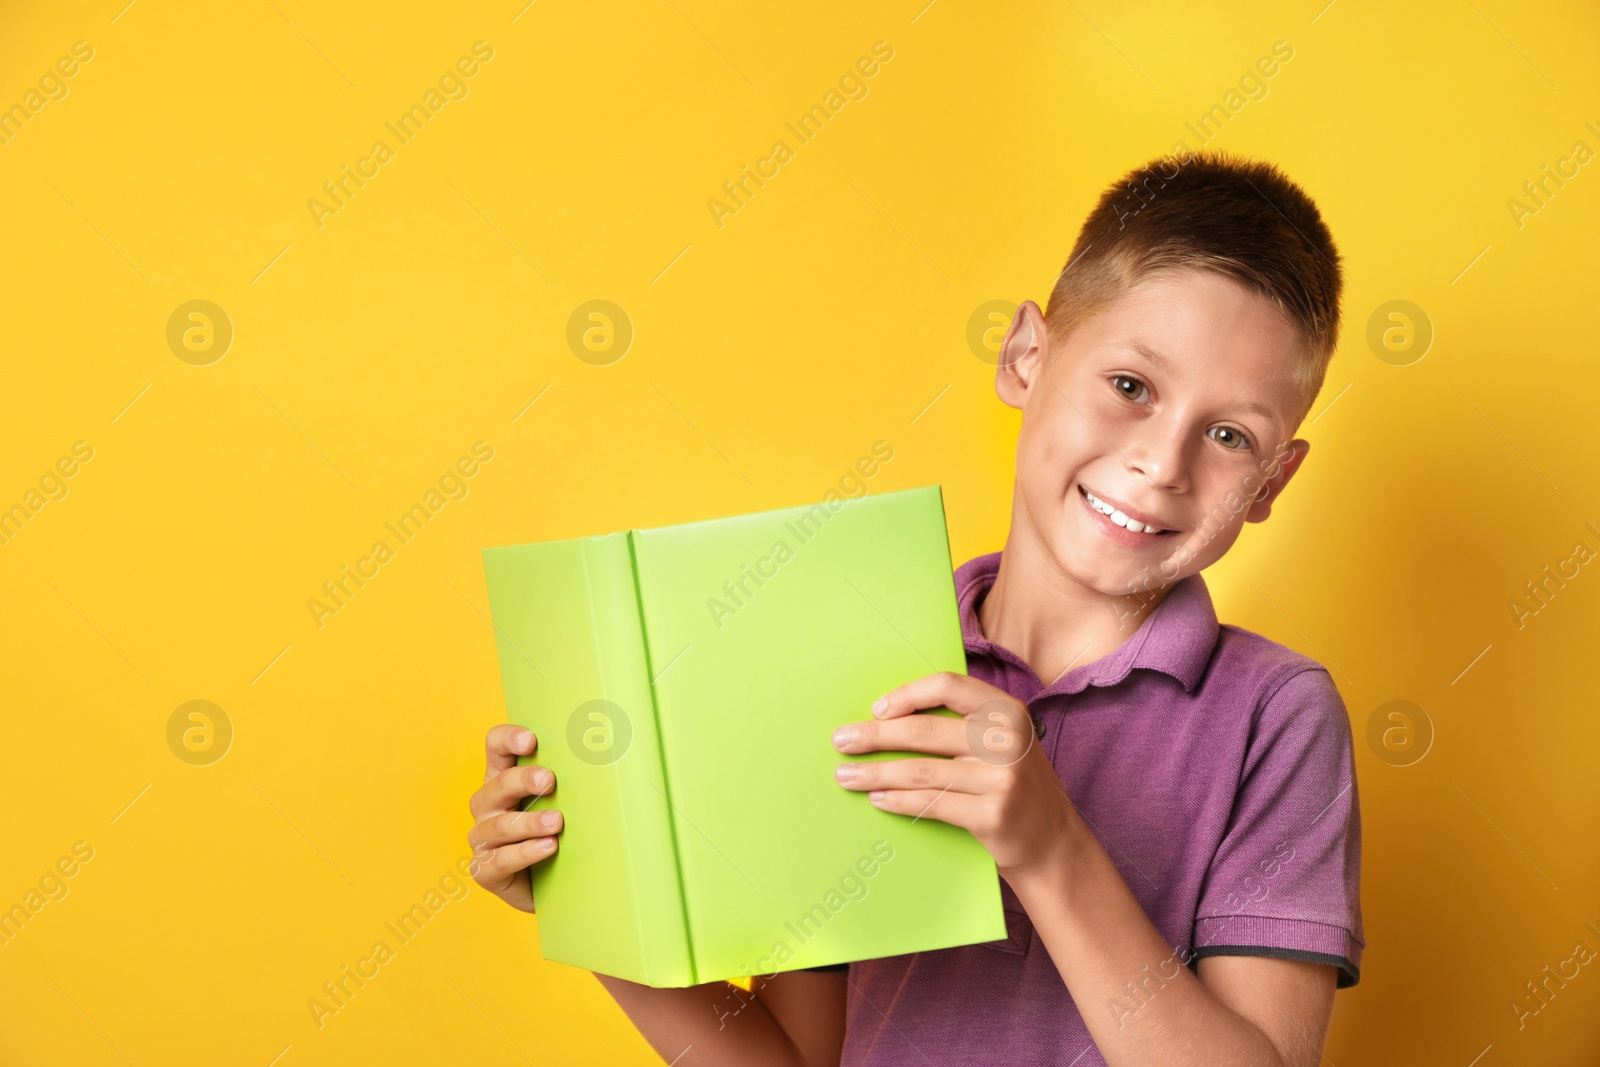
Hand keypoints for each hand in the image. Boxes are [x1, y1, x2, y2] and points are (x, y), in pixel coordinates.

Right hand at [467, 723, 562, 912]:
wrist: (553, 885)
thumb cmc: (558, 832)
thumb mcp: (564, 800)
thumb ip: (572, 779)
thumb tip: (612, 752)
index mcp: (502, 777)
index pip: (495, 746)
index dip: (508, 738)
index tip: (532, 741)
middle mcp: (487, 804)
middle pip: (497, 784)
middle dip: (523, 780)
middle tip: (550, 780)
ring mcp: (482, 837)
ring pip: (500, 825)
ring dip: (529, 822)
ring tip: (557, 822)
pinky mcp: (485, 870)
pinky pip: (500, 860)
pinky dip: (525, 852)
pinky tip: (548, 847)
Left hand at [830, 671, 1076, 878]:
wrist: (1051, 842)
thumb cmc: (1012, 784)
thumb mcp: (1002, 741)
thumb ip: (963, 723)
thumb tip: (888, 713)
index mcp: (1007, 710)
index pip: (948, 686)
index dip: (907, 695)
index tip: (876, 709)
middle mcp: (1006, 739)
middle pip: (924, 731)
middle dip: (874, 735)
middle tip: (841, 740)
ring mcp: (1001, 779)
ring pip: (920, 770)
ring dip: (875, 772)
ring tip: (846, 775)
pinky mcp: (992, 815)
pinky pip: (929, 803)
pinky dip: (896, 800)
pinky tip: (876, 798)